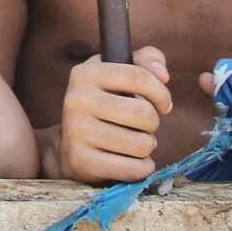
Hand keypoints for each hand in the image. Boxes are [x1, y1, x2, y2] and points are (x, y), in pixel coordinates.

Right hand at [58, 46, 172, 182]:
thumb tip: (162, 74)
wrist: (69, 147)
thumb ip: (146, 61)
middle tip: (141, 126)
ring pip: (142, 144)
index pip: (140, 76)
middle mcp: (76, 99)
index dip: (161, 93)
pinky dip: (142, 168)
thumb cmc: (105, 106)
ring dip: (146, 147)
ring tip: (131, 142)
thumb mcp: (119, 75)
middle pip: (144, 113)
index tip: (162, 103)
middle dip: (153, 124)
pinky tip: (129, 161)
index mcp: (85, 73)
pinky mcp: (82, 161)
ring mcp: (76, 131)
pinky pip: (134, 169)